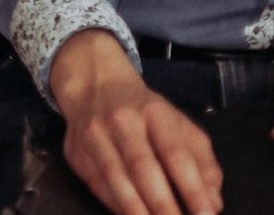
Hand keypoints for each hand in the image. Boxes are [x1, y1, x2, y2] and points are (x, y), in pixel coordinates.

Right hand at [50, 29, 223, 214]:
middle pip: (142, 167)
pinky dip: (117, 205)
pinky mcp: (76, 152)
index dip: (192, 188)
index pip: (175, 154)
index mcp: (154, 112)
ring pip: (115, 178)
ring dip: (137, 210)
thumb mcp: (182, 127)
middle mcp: (121, 120)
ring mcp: (94, 135)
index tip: (206, 214)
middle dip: (163, 205)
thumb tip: (212, 202)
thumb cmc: (145, 113)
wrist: (93, 85)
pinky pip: (97, 185)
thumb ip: (203, 163)